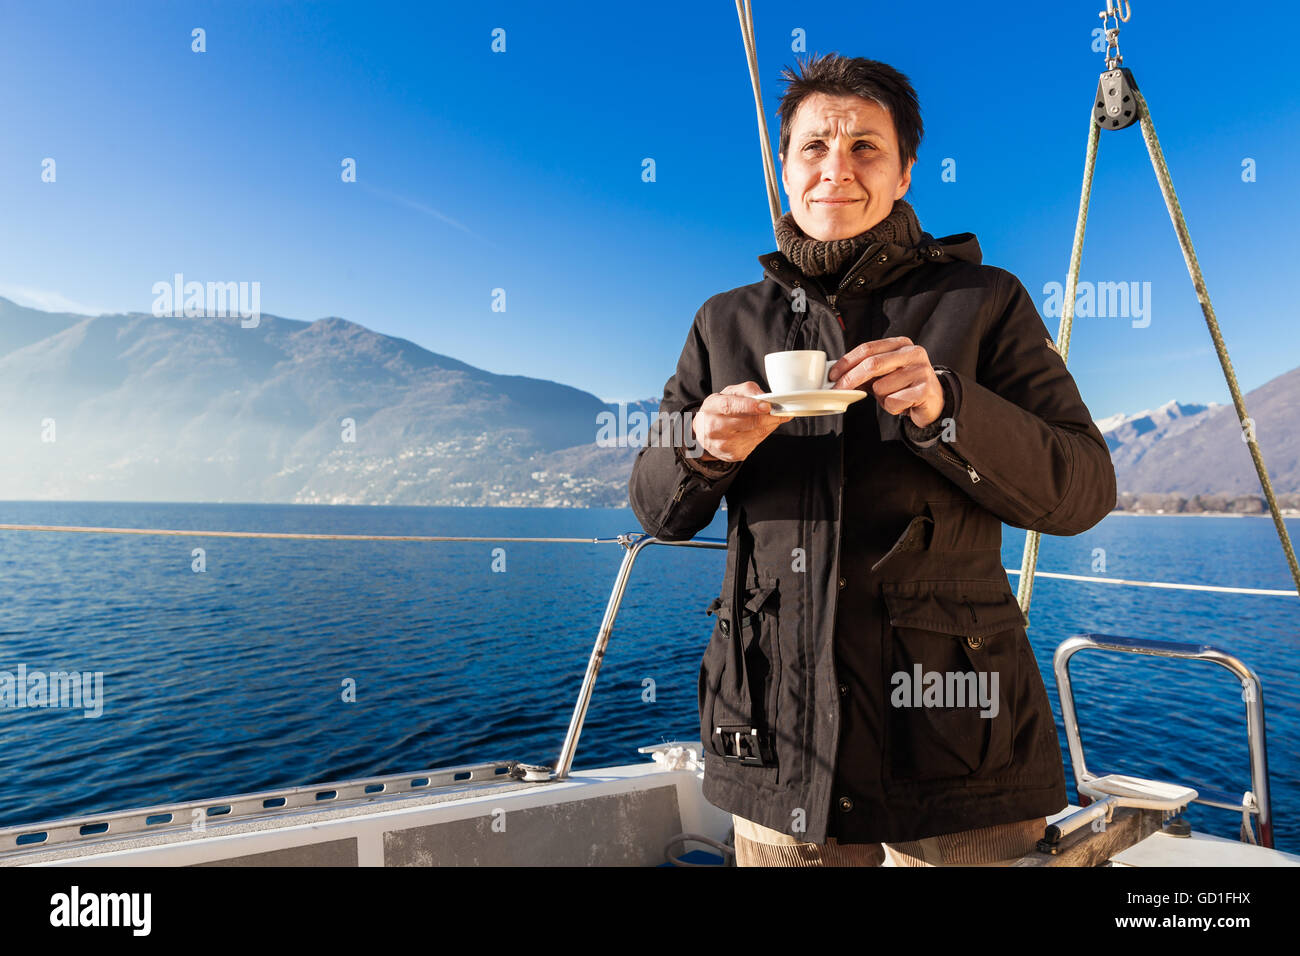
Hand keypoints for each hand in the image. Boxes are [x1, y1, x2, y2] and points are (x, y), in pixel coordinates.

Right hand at [690, 381, 793, 462]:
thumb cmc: (721, 409)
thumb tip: (767, 398)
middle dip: (767, 417)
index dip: (750, 406)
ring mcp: (722, 444)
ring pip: (754, 434)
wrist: (705, 431)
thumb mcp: (730, 393)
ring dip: (769, 425)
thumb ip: (748, 390)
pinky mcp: (732, 454)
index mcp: (712, 407)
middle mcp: (713, 427)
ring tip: (773, 417)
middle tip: (780, 411)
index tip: (767, 405)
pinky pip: (755, 444)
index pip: (730, 406)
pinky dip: (763, 434)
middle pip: (746, 423)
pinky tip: (762, 428)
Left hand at [827, 336, 943, 426]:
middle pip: (873, 364)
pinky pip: (894, 401)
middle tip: (838, 389)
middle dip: (851, 378)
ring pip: (882, 387)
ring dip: (879, 398)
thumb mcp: (882, 375)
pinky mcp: (926, 389)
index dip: (846, 362)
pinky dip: (891, 407)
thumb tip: (836, 376)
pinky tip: (902, 405)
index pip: (867, 349)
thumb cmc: (903, 386)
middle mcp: (913, 353)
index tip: (832, 375)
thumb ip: (863, 371)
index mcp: (900, 344)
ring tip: (892, 397)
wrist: (933, 401)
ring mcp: (921, 370)